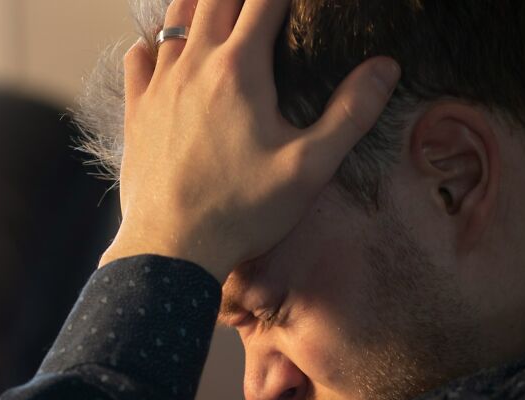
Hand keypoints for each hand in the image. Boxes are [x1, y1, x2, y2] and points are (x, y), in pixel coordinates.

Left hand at [101, 0, 399, 283]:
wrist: (173, 249)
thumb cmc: (243, 212)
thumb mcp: (309, 169)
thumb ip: (350, 115)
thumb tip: (386, 68)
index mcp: (240, 68)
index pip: (265, 0)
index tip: (296, 4)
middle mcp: (195, 64)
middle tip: (259, 5)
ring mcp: (160, 86)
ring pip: (175, 19)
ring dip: (199, 5)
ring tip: (217, 9)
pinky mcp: (138, 113)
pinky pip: (139, 59)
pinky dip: (154, 44)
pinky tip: (163, 52)